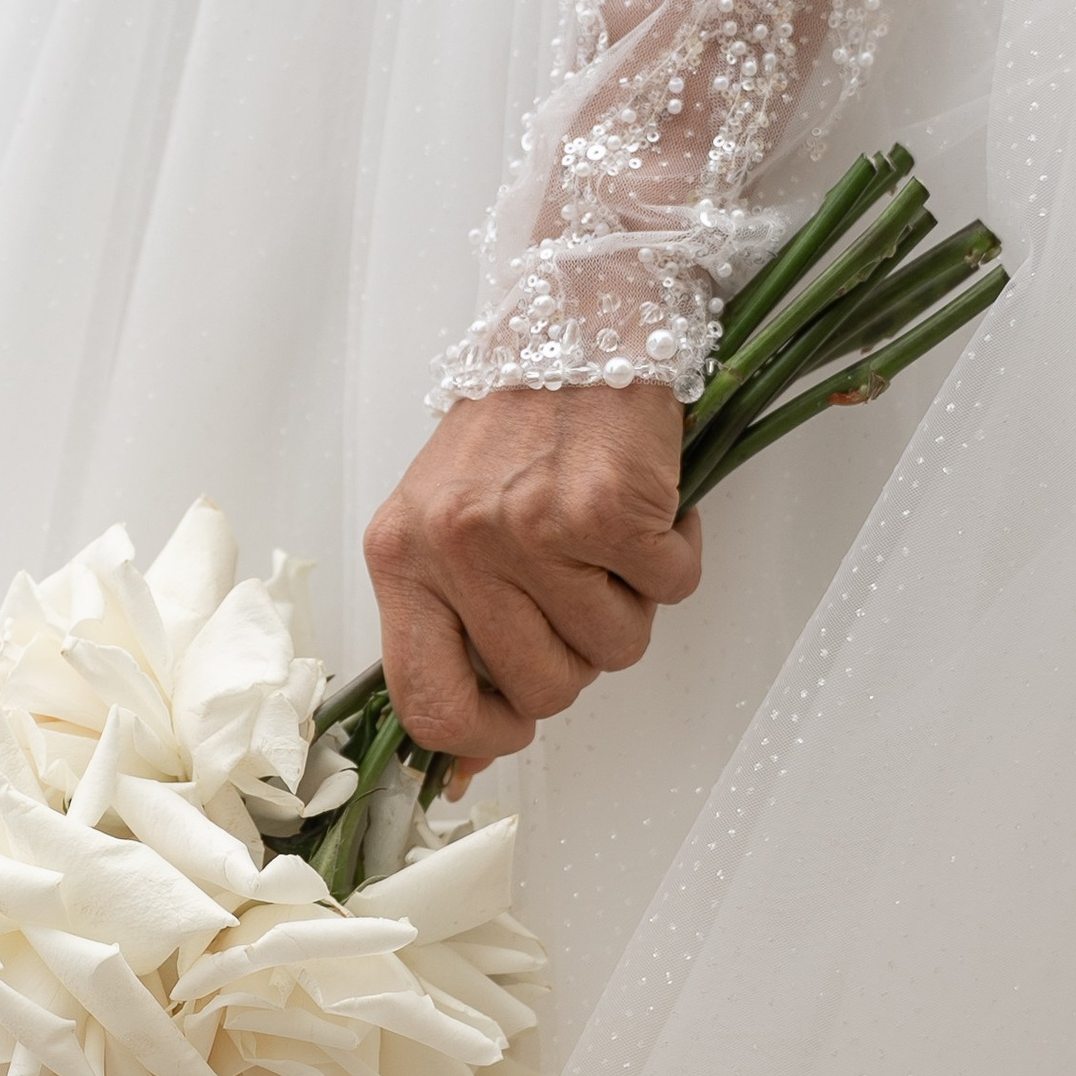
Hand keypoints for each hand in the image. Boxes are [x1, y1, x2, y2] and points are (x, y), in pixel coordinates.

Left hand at [364, 384, 700, 768]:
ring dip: (630, 601)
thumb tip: (466, 760)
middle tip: (580, 583)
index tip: (514, 725)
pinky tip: (647, 504)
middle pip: (545, 689)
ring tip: (608, 535)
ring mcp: (528, 529)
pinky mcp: (604, 509)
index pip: (427, 703)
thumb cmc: (515, 427)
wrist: (578, 315)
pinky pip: (670, 589)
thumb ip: (452, 628)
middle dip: (580, 653)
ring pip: (616, 649)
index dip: (483, 736)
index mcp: (400, 558)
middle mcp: (454, 546)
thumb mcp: (446, 525)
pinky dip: (675, 554)